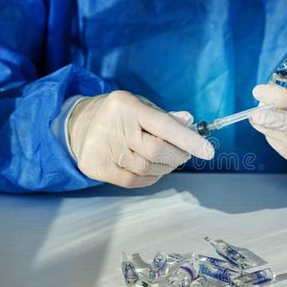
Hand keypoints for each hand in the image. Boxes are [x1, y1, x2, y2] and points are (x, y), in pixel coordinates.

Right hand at [68, 90, 213, 187]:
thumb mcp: (141, 106)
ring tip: (167, 159)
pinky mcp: (96, 167)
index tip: (208, 151)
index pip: (164, 125)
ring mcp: (103, 148)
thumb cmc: (119, 115)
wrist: (78, 123)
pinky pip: (132, 181)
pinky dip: (150, 177)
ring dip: (165, 167)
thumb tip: (190, 122)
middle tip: (184, 154)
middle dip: (178, 156)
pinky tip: (153, 169)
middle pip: (156, 151)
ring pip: (146, 168)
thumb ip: (165, 116)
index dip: (188, 140)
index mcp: (128, 106)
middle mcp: (113, 126)